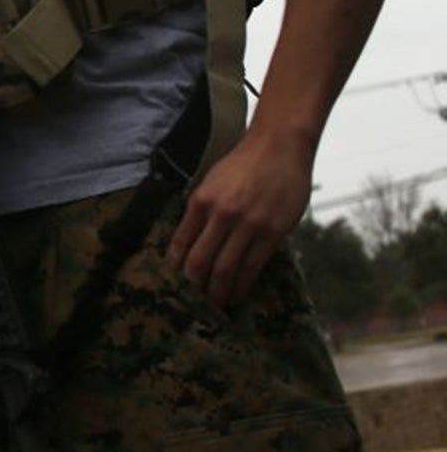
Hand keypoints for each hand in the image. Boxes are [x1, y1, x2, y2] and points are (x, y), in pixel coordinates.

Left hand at [166, 122, 312, 308]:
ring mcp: (249, 224)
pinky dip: (243, 283)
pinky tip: (237, 293)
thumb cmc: (243, 164)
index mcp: (200, 201)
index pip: (180, 243)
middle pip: (199, 262)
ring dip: (218, 291)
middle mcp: (221, 214)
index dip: (175, 267)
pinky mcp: (273, 232)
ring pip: (226, 268)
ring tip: (214, 305)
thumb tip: (188, 243)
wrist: (279, 146)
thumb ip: (200, 211)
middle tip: (192, 303)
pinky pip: (253, 266)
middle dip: (193, 287)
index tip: (173, 283)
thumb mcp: (211, 182)